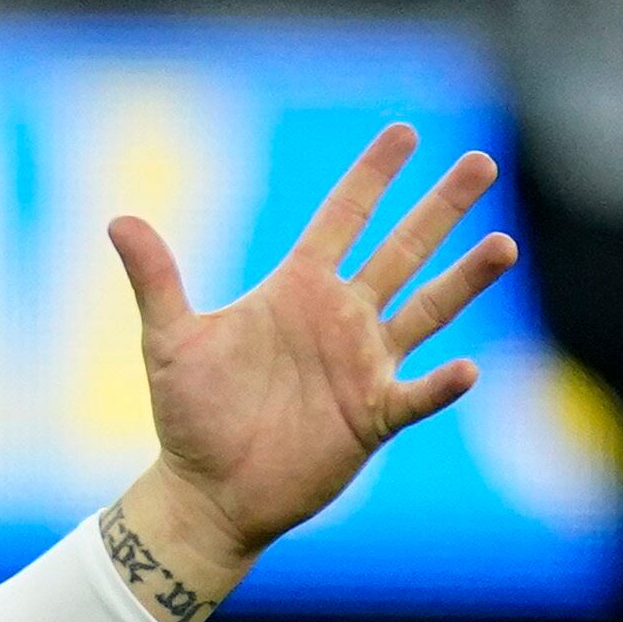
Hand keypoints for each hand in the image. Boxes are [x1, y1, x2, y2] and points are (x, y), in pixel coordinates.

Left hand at [111, 125, 521, 584]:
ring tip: (504, 244)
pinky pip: (417, 394)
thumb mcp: (170, 342)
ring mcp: (363, 365)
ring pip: (428, 310)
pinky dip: (441, 385)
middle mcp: (340, 319)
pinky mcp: (373, 415)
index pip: (342, 219)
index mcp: (297, 291)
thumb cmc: (190, 415)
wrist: (208, 491)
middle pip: (402, 250)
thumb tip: (118, 219)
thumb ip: (157, 280)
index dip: (372, 177)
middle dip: (440, 208)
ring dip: (465, 279)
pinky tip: (468, 369)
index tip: (405, 130)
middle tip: (482, 161)